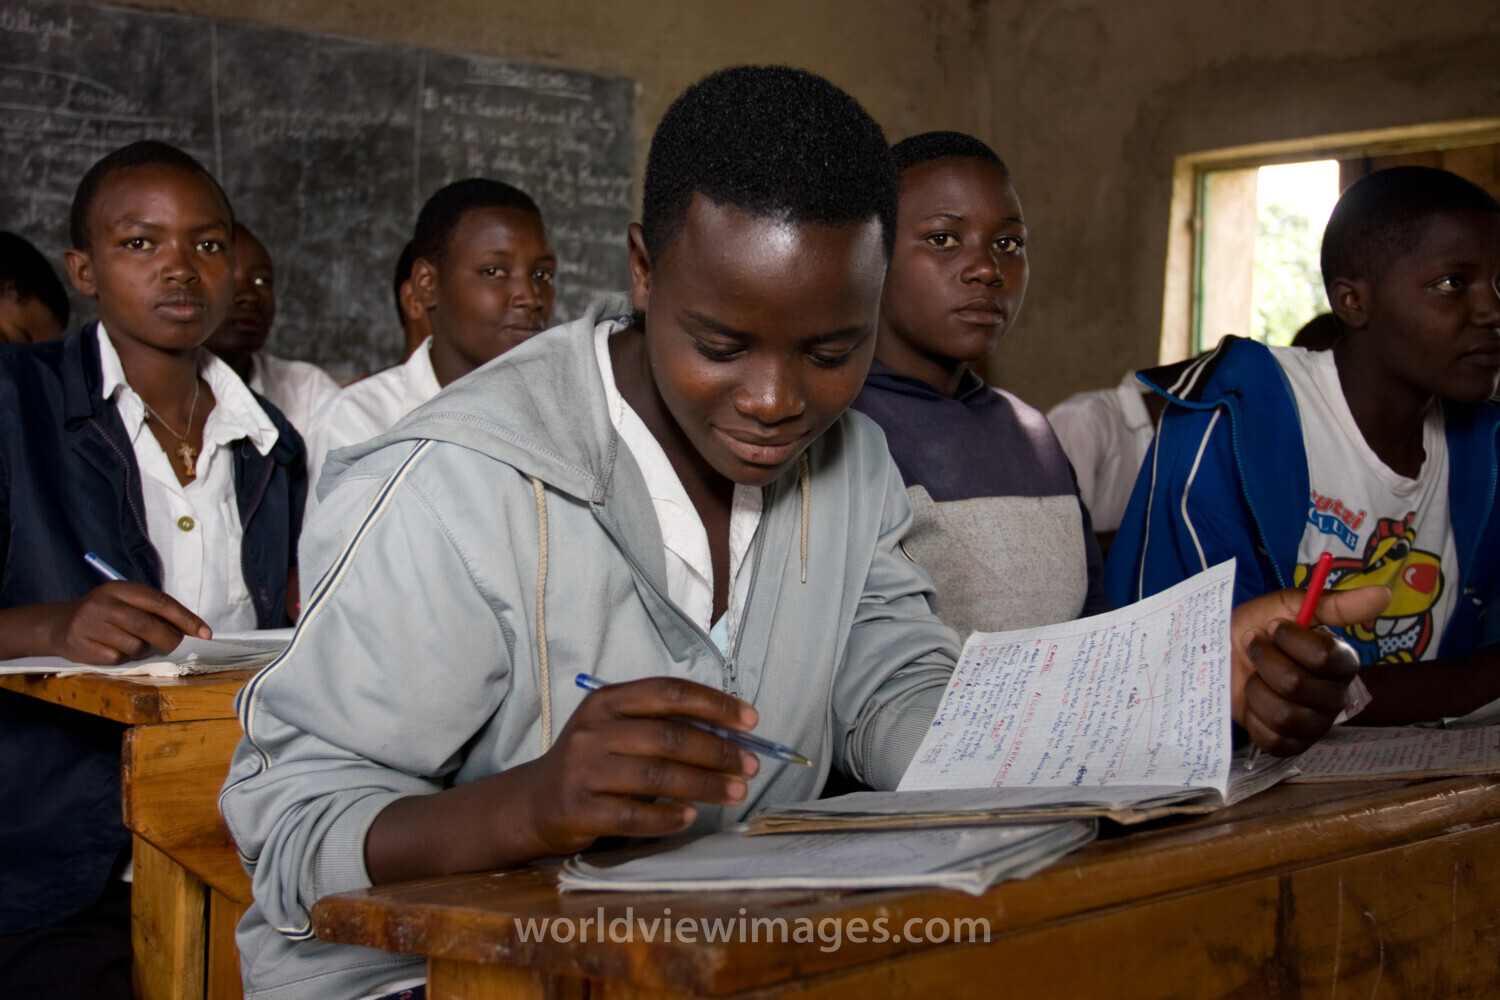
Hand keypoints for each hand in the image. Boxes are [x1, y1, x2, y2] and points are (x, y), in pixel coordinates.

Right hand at [46, 583, 211, 664]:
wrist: (59, 623)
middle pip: (147, 625)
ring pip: (133, 645)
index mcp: (120, 588)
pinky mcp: (79, 645)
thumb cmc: (106, 614)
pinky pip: (115, 658)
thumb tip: (192, 631)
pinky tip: (110, 649)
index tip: (205, 633)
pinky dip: (122, 658)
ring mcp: (88, 624)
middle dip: (170, 640)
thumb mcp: (127, 602)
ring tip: (130, 643)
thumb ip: (154, 612)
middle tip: (178, 647)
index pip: (160, 602)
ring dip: (142, 650)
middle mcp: (103, 603)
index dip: (186, 619)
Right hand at [509, 677, 760, 856]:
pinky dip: (668, 818)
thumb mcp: (617, 730)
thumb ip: (663, 726)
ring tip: (736, 793)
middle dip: (718, 752)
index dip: (715, 704)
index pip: (668, 693)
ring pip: (656, 777)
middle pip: (668, 737)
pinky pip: (634, 816)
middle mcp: (592, 731)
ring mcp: (583, 771)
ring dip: (705, 786)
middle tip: (751, 766)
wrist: (534, 802)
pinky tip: (691, 816)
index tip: (751, 721)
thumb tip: (731, 734)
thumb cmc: (593, 762)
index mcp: (606, 701)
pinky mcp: (578, 811)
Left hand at [1229, 585, 1389, 754]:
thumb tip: (1383, 594)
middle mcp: (1335, 694)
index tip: (1271, 627)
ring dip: (1257, 690)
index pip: (1324, 657)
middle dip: (1265, 662)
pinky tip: (1253, 703)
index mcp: (1341, 661)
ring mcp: (1316, 724)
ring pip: (1285, 716)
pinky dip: (1254, 719)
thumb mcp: (1287, 605)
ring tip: (1252, 676)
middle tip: (1254, 648)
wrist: (1216, 655)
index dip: (1288, 640)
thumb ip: (1336, 603)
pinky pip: (1274, 740)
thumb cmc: (1254, 629)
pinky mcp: (1293, 744)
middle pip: (1297, 685)